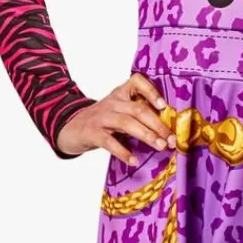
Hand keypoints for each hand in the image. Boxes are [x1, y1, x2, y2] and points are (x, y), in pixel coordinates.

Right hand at [55, 73, 175, 163]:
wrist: (70, 128)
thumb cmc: (102, 122)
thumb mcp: (119, 111)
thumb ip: (137, 115)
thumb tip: (167, 131)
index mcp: (120, 94)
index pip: (136, 81)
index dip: (151, 91)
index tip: (164, 106)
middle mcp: (112, 103)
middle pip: (137, 109)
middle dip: (158, 125)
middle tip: (172, 140)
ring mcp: (101, 117)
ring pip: (126, 123)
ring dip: (147, 135)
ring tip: (160, 147)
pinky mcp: (91, 133)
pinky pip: (109, 142)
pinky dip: (123, 151)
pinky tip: (134, 160)